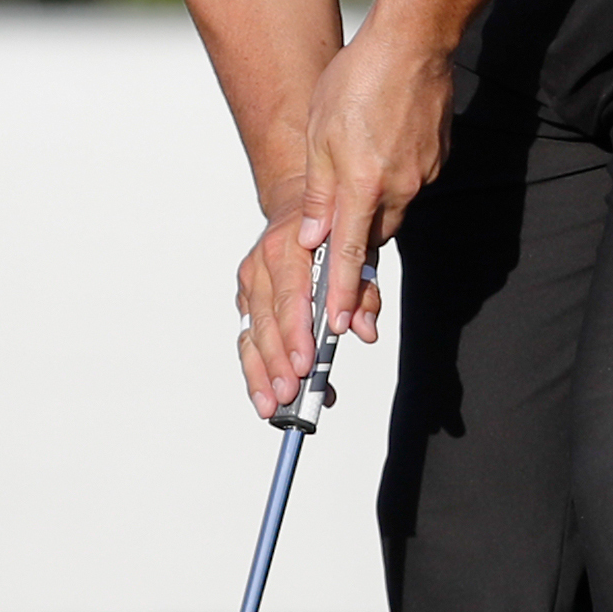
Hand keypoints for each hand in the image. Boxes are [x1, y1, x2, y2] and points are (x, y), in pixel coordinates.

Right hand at [234, 195, 387, 420]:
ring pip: (251, 335)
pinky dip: (258, 369)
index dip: (297, 333)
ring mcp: (250, 283)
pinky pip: (248, 338)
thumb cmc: (331, 231)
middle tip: (289, 394)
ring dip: (261, 374)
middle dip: (277, 363)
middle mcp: (263, 264)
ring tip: (273, 406)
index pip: (291, 295)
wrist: (299, 206)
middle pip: (266, 322)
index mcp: (290, 246)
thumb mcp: (359, 250)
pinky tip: (268, 395)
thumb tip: (366, 329)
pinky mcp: (247, 299)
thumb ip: (364, 291)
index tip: (306, 364)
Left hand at [300, 25, 449, 329]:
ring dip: (373, 212)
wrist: (413, 41)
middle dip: (357, 253)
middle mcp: (398, 187)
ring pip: (393, 211)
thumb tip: (310, 238)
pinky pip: (411, 185)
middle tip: (338, 262)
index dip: (342, 293)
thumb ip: (317, 192)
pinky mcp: (438, 159)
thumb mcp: (319, 133)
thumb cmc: (358, 79)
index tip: (337, 325)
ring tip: (357, 184)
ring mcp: (423, 174)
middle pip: (375, 238)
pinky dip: (393, 182)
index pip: (350, 253)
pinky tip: (382, 152)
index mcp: (362, 184)